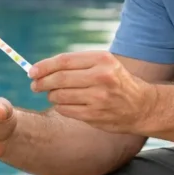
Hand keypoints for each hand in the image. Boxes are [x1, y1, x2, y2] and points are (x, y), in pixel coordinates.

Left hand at [29, 51, 155, 133]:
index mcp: (102, 59)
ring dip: (52, 96)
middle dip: (42, 82)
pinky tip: (66, 104)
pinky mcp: (95, 115)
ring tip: (55, 94)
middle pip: (59, 79)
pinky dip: (60, 107)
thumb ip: (76, 64)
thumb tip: (40, 69)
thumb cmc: (116, 81)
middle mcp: (101, 77)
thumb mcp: (103, 64)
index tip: (31, 71)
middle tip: (34, 85)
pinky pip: (65, 110)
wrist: (141, 106)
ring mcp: (98, 98)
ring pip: (59, 96)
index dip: (44, 66)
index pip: (64, 61)